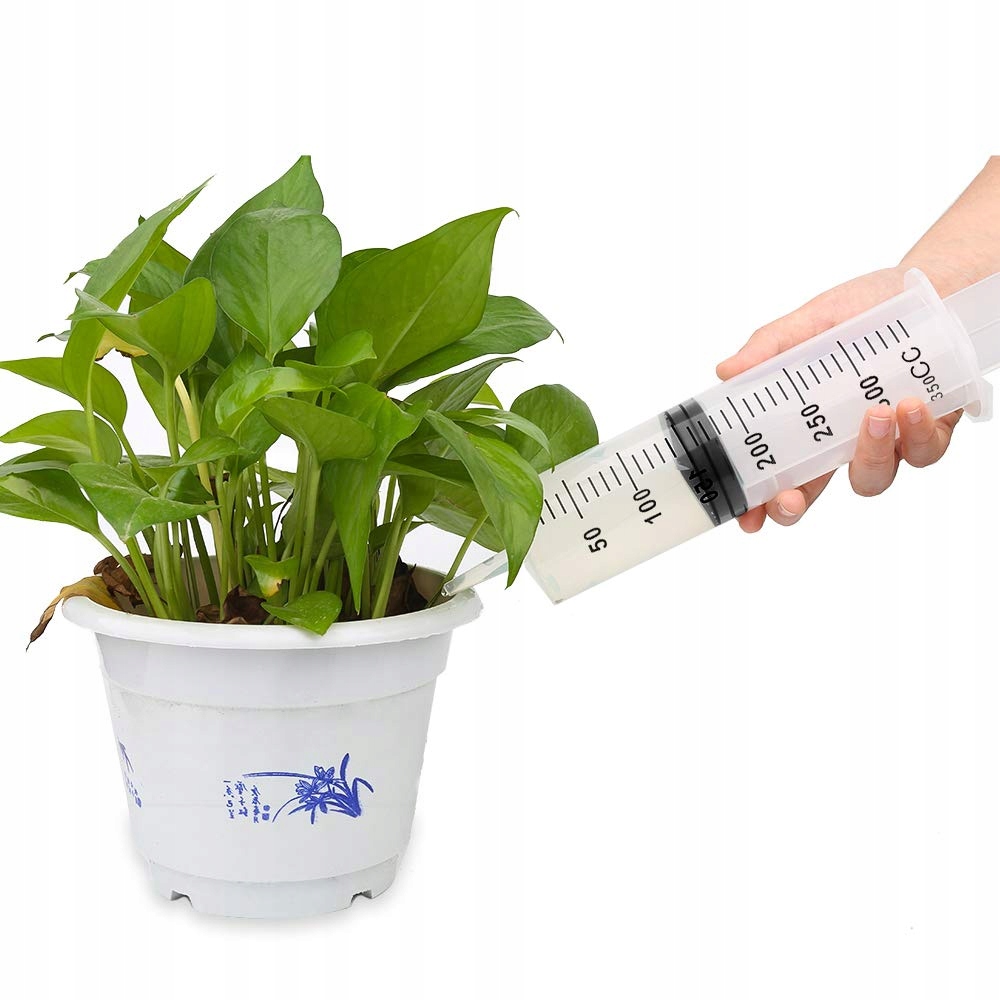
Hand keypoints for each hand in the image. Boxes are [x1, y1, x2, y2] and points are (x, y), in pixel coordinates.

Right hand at [716, 266, 961, 532]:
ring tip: (874, 413)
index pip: (774, 473)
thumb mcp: (811, 322)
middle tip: (789, 498)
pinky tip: (910, 404)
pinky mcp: (931, 432)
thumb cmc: (866, 309)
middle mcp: (841, 442)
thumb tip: (725, 371)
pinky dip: (917, 432)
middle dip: (795, 505)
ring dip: (869, 454)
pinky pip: (924, 452)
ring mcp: (886, 442)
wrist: (934, 288)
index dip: (759, 503)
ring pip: (871, 478)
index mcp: (806, 425)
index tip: (747, 517)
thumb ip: (769, 347)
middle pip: (811, 494)